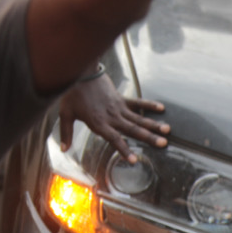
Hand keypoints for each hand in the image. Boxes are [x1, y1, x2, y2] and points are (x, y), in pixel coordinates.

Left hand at [56, 72, 170, 151]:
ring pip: (139, 118)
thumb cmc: (72, 94)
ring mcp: (118, 107)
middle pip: (133, 129)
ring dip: (153, 124)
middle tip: (163, 144)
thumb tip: (64, 149)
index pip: (114, 139)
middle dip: (148, 137)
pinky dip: (149, 105)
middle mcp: (112, 116)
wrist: (80, 72)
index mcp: (99, 123)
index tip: (134, 160)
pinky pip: (137, 103)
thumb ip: (66, 132)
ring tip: (167, 130)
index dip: (124, 149)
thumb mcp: (65, 114)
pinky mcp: (121, 98)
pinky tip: (161, 108)